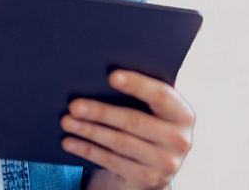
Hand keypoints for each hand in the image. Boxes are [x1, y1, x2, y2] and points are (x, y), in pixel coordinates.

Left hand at [60, 70, 193, 189]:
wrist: (159, 160)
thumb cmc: (149, 117)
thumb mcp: (154, 104)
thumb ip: (141, 89)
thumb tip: (103, 68)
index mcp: (182, 113)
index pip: (161, 95)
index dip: (137, 85)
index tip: (111, 76)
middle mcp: (180, 140)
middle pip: (134, 122)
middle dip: (100, 112)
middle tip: (74, 105)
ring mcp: (166, 163)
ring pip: (120, 143)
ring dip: (89, 131)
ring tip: (66, 121)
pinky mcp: (149, 179)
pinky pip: (113, 162)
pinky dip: (88, 150)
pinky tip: (70, 142)